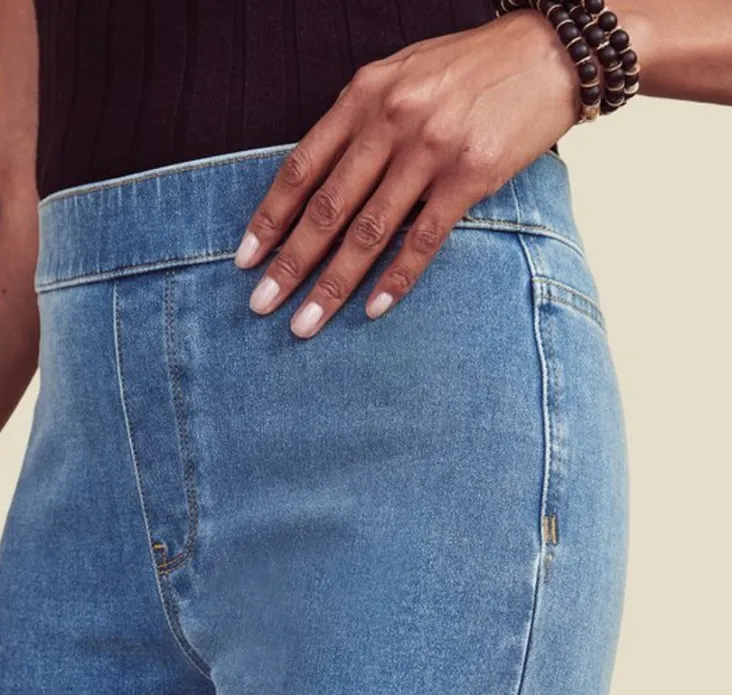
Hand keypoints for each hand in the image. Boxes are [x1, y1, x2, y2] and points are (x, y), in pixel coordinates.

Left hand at [234, 10, 582, 338]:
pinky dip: (395, 279)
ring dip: (332, 284)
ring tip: (305, 323)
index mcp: (364, 95)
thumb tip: (322, 180)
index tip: (245, 258)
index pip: (301, 168)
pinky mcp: (470, 176)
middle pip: (326, 208)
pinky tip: (371, 309)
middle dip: (289, 263)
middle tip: (261, 305)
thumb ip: (360, 123)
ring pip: (368, 231)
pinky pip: (424, 240)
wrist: (547, 51)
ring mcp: (430, 151)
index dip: (269, 217)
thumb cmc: (470, 68)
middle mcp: (390, 122)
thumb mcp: (401, 76)